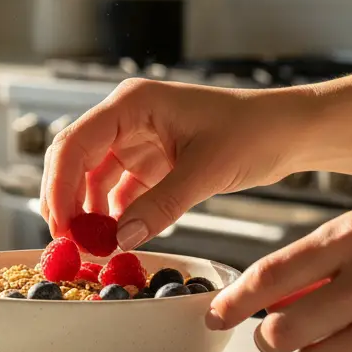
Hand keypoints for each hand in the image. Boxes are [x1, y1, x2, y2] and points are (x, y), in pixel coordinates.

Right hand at [39, 78, 311, 246]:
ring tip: (91, 247)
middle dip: (66, 200)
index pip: (76, 143)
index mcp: (132, 104)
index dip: (60, 185)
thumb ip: (162, 205)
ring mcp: (137, 139)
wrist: (291, 131)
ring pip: (93, 177)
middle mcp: (127, 118)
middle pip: (75, 159)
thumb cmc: (255, 131)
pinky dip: (114, 214)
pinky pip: (119, 189)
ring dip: (88, 211)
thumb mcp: (208, 169)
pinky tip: (116, 237)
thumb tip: (121, 240)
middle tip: (67, 243)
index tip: (60, 226)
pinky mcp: (152, 161)